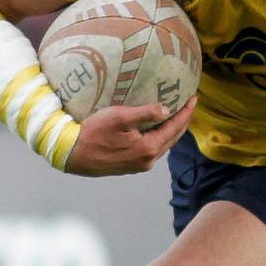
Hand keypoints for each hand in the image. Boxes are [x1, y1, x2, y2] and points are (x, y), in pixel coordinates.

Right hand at [65, 95, 195, 175]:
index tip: (194, 99)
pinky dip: (160, 137)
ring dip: (172, 130)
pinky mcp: (131, 166)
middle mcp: (148, 160)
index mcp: (149, 148)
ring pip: (163, 145)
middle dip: (182, 121)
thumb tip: (166, 110)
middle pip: (172, 138)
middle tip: (189, 106)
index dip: (186, 112)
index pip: (175, 128)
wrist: (72, 154)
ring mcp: (140, 165)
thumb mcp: (119, 117)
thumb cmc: (93, 132)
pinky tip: (157, 130)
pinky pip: (152, 150)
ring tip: (176, 115)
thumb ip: (145, 113)